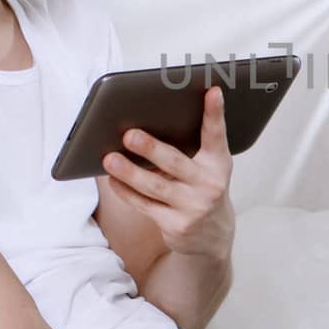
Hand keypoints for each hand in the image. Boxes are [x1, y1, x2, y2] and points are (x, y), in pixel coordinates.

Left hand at [100, 86, 233, 257]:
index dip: (215, 112)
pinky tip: (113, 180)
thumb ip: (188, 149)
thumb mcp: (205, 168)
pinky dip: (126, 192)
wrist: (212, 237)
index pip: (217, 135)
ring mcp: (194, 207)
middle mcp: (210, 185)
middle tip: (129, 135)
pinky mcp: (177, 225)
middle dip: (151, 148)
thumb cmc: (202, 190)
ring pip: (155, 187)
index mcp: (218, 163)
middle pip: (176, 163)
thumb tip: (146, 126)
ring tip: (110, 159)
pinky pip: (145, 206)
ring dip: (129, 172)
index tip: (212, 91)